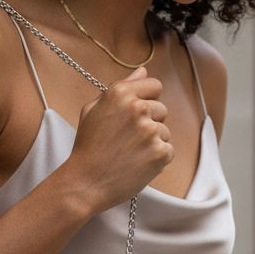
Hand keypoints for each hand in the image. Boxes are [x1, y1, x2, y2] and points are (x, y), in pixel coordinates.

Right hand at [66, 65, 172, 211]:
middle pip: (161, 109)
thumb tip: (143, 71)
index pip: (154, 85)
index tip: (136, 114)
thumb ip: (121, 87)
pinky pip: (168, 150)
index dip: (147, 99)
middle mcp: (138, 108)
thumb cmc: (87, 147)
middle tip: (128, 139)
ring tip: (130, 153)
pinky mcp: (160, 152)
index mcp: (120, 93)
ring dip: (153, 142)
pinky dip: (157, 159)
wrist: (85, 182)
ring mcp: (151, 130)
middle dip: (149, 122)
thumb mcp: (93, 110)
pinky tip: (137, 163)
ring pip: (165, 131)